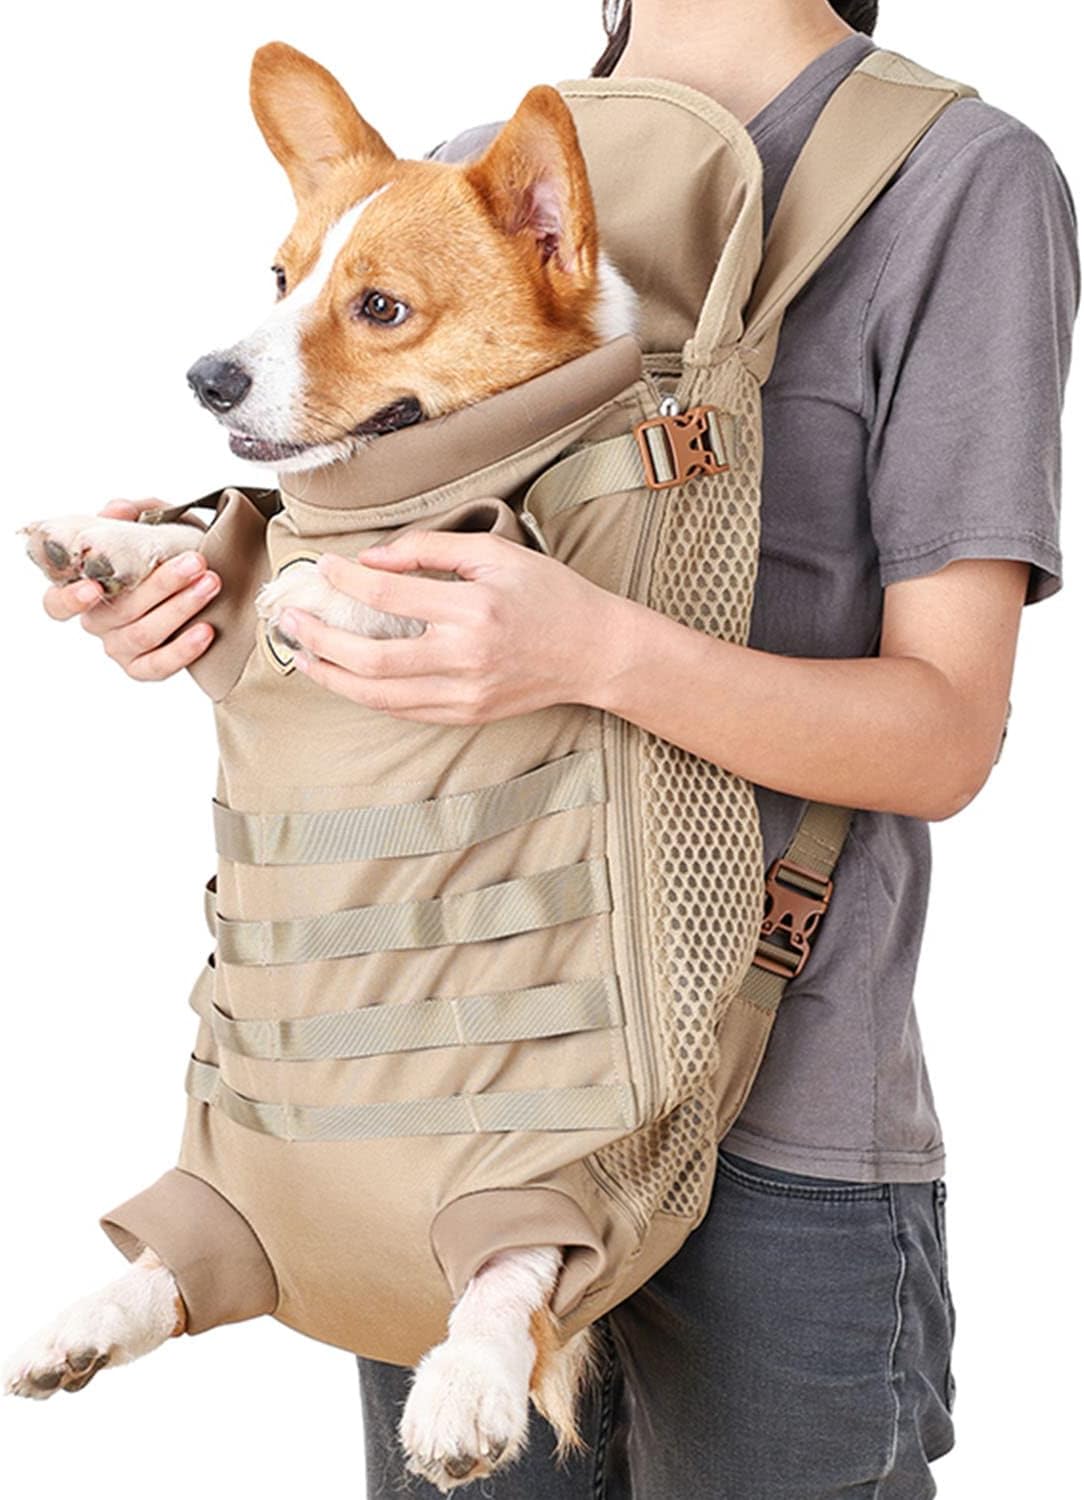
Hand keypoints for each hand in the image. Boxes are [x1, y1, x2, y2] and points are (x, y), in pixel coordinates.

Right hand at [42, 500, 220, 680]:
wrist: (202, 580)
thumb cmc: (166, 552)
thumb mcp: (151, 525)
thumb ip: (133, 513)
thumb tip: (118, 510)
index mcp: (84, 589)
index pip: (56, 604)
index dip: (70, 599)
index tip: (91, 587)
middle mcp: (97, 621)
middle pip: (118, 612)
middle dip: (161, 585)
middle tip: (196, 562)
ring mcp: (119, 647)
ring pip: (143, 634)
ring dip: (181, 608)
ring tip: (211, 584)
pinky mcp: (144, 668)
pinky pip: (159, 665)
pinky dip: (184, 648)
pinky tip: (206, 629)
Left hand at [280, 530, 621, 723]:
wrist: (594, 651)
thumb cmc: (548, 594)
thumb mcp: (496, 553)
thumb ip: (431, 548)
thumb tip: (372, 558)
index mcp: (472, 609)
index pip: (388, 594)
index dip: (345, 581)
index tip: (322, 568)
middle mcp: (465, 657)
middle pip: (370, 656)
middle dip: (319, 639)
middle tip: (289, 619)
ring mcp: (464, 694)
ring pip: (378, 695)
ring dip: (332, 676)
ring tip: (302, 655)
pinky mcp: (466, 714)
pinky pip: (403, 710)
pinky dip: (366, 695)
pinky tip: (344, 676)